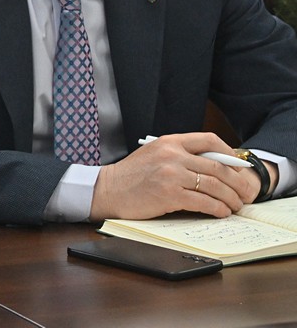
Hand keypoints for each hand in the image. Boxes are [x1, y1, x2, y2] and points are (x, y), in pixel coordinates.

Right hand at [89, 132, 258, 220]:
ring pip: (214, 185)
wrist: (108, 190)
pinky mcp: (169, 195)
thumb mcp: (155, 155)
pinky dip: (217, 208)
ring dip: (230, 198)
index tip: (238, 166)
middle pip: (218, 167)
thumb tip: (214, 166)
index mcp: (169, 141)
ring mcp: (171, 175)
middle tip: (244, 193)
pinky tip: (221, 211)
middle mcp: (172, 155)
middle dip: (237, 182)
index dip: (230, 154)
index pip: (209, 140)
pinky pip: (203, 201)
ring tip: (235, 205)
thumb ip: (180, 155)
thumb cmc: (131, 175)